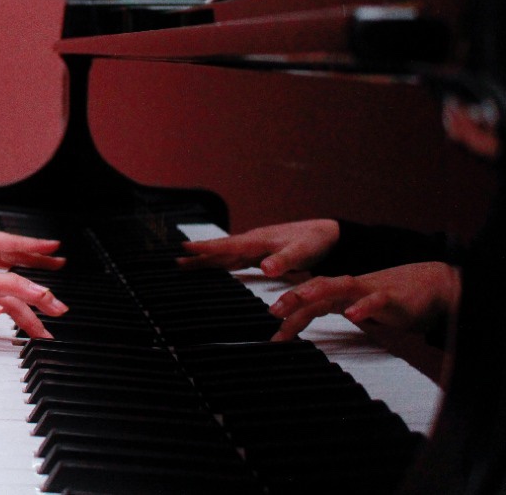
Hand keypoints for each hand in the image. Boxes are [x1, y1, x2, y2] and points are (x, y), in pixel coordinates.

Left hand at [0, 214, 64, 273]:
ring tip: (49, 264)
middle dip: (40, 255)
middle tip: (62, 261)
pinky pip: (0, 258)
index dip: (36, 247)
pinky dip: (12, 263)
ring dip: (30, 259)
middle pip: (19, 250)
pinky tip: (16, 269)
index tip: (56, 248)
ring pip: (11, 254)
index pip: (15, 244)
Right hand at [177, 219, 339, 276]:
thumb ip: (283, 260)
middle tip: (175, 262)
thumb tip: (265, 268)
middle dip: (198, 256)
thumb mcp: (301, 252)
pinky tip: (216, 266)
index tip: (185, 249)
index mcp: (258, 241)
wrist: (329, 236)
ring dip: (207, 259)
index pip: (226, 245)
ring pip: (226, 254)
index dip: (206, 248)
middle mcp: (253, 243)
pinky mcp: (261, 254)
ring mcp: (256, 248)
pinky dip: (221, 261)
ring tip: (187, 265)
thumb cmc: (315, 242)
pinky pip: (235, 258)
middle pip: (220, 250)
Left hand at [267, 261, 459, 341]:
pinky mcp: (390, 297)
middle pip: (315, 288)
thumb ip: (335, 310)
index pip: (309, 301)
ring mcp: (368, 290)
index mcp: (340, 292)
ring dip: (313, 292)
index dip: (290, 315)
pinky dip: (362, 307)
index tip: (275, 337)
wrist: (434, 285)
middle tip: (273, 312)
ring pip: (336, 286)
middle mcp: (349, 288)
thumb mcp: (357, 306)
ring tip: (295, 301)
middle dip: (292, 299)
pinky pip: (374, 300)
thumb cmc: (392, 298)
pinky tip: (351, 315)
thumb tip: (310, 324)